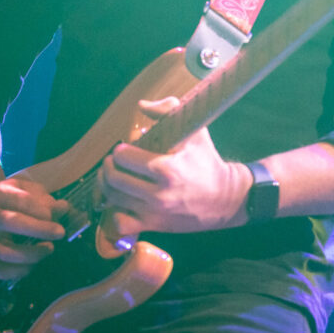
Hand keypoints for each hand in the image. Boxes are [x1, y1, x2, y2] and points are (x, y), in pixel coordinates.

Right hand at [0, 175, 68, 279]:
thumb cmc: (12, 197)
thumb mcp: (27, 188)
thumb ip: (45, 197)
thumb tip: (63, 208)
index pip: (19, 200)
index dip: (39, 208)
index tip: (54, 214)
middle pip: (11, 223)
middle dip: (38, 229)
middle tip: (60, 232)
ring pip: (6, 252)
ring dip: (32, 254)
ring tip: (50, 248)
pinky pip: (2, 271)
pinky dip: (20, 272)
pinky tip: (35, 264)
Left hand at [98, 97, 251, 237]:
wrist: (225, 199)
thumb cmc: (207, 161)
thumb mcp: (195, 130)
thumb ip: (168, 109)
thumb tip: (142, 106)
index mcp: (167, 167)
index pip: (123, 156)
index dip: (121, 149)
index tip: (126, 148)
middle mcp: (159, 193)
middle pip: (114, 177)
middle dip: (109, 165)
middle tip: (115, 161)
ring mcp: (155, 212)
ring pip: (113, 198)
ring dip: (108, 185)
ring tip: (114, 177)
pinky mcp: (154, 226)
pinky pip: (120, 223)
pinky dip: (116, 212)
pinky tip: (123, 202)